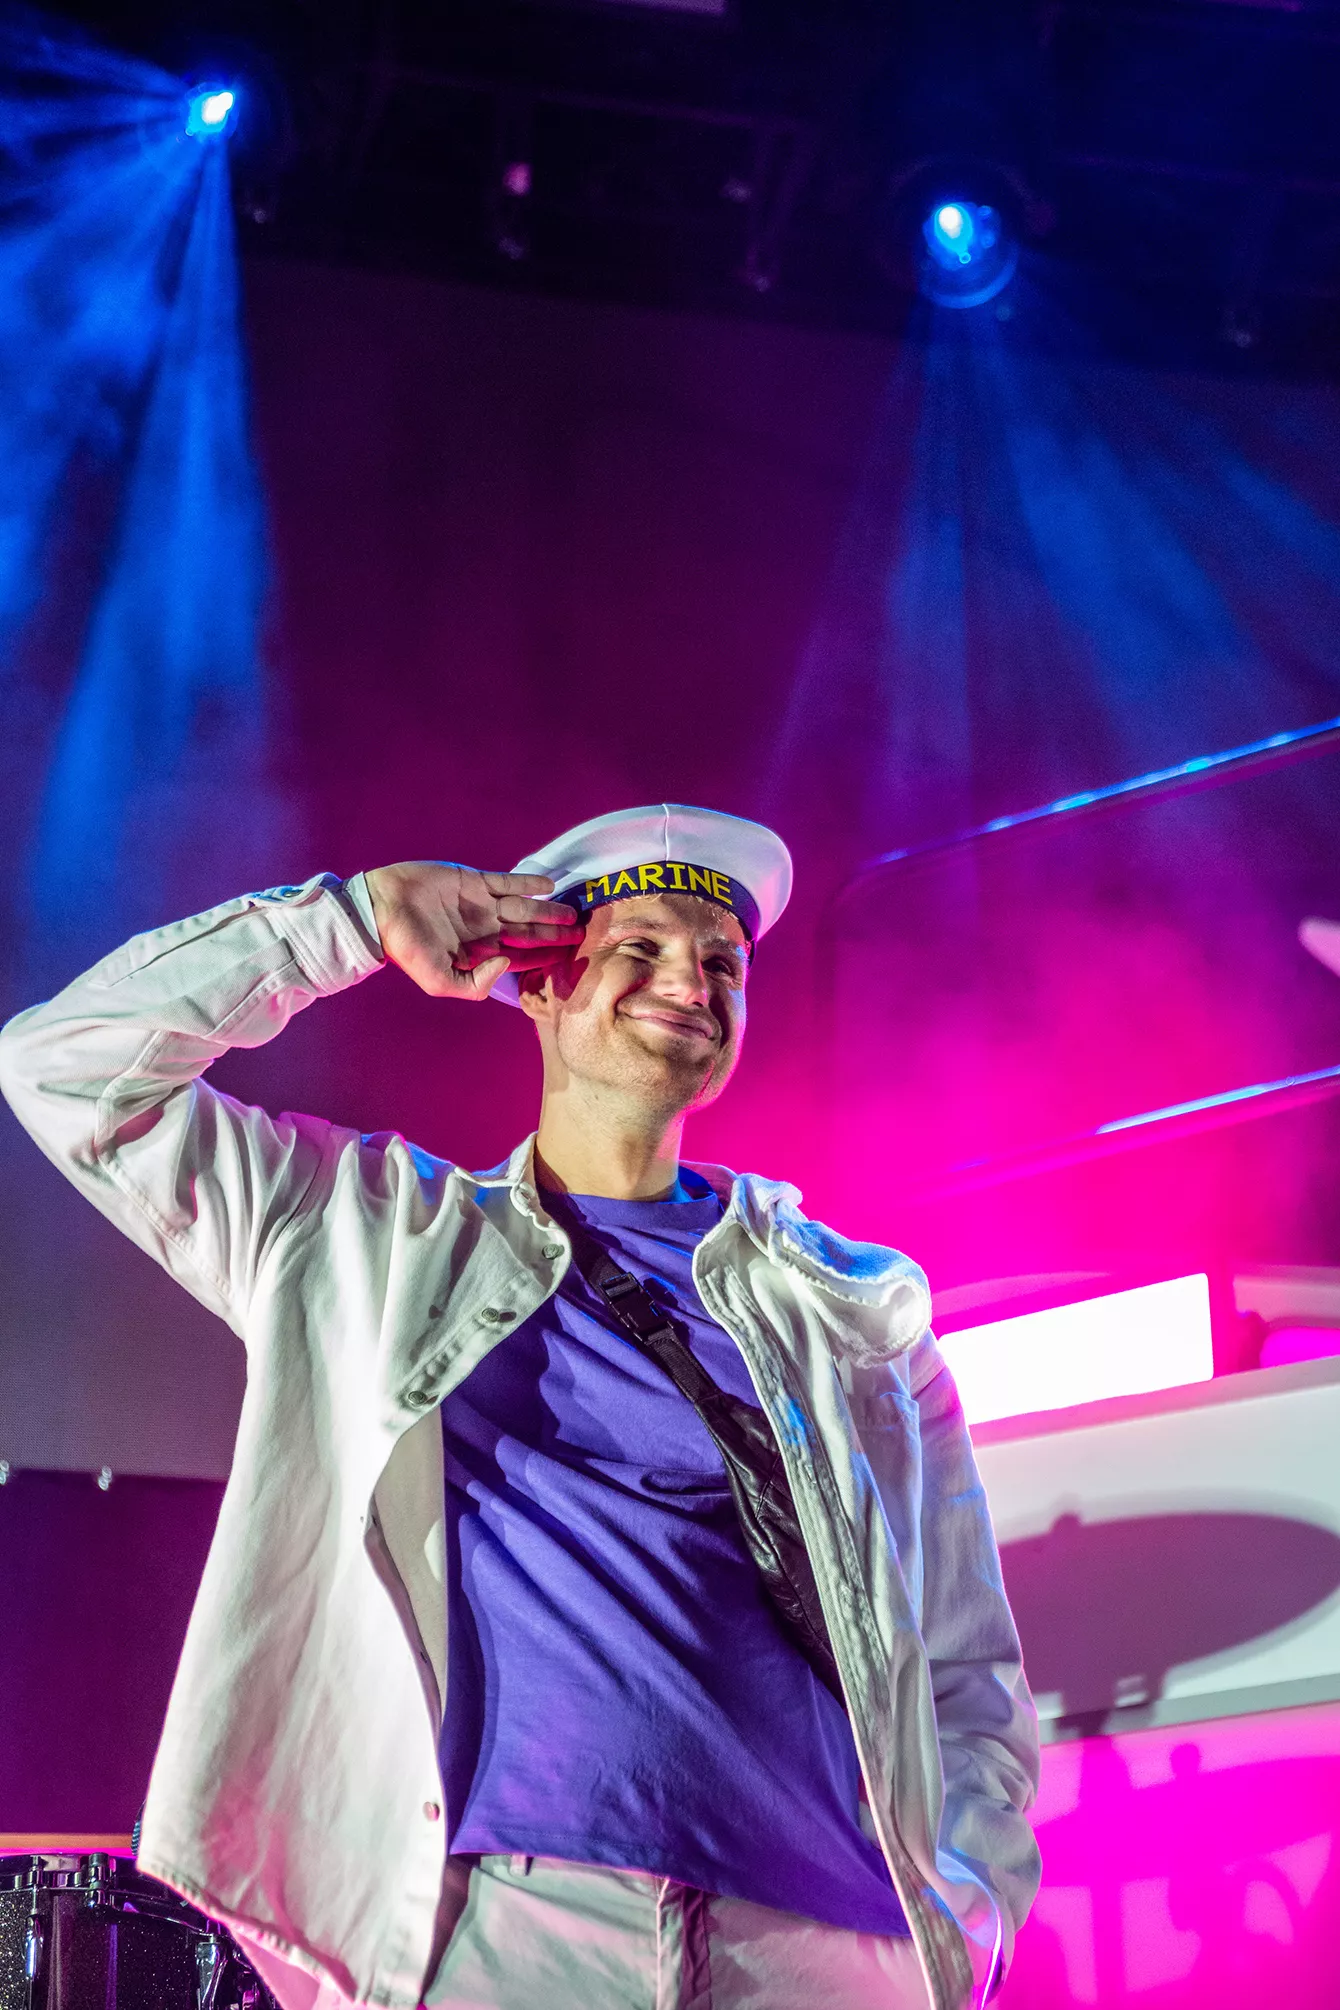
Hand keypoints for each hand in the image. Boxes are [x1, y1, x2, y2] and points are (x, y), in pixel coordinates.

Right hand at [364, 861, 582, 999]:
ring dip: (548, 909)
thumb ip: (475, 984)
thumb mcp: (439, 981)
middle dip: (554, 934)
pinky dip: (528, 883)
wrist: (379, 909)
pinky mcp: (473, 880)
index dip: (544, 958)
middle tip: (583, 933)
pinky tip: (549, 885)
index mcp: (478, 954)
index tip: (569, 958)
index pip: (520, 957)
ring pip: (523, 907)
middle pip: (528, 931)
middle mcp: (484, 929)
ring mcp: (480, 904)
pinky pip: (507, 881)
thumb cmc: (406, 948)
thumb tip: (508, 964)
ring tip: (572, 912)